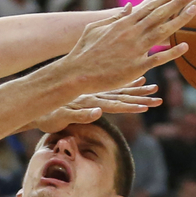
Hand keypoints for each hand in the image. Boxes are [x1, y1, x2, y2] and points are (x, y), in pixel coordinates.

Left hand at [27, 78, 160, 132]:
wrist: (37, 104)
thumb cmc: (47, 116)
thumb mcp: (62, 117)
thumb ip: (80, 115)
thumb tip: (97, 113)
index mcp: (90, 101)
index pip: (116, 103)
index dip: (133, 105)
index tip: (148, 105)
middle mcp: (94, 97)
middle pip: (122, 96)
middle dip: (140, 97)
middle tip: (158, 98)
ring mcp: (93, 96)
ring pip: (119, 92)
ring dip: (136, 91)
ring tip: (153, 87)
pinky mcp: (89, 97)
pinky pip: (111, 91)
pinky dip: (125, 86)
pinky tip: (138, 79)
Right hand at [60, 0, 195, 94]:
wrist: (77, 72)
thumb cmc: (84, 51)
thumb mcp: (95, 29)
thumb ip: (114, 17)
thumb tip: (129, 6)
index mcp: (122, 24)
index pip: (147, 8)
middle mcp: (131, 34)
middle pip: (159, 15)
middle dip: (177, 2)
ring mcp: (134, 50)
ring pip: (162, 31)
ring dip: (180, 20)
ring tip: (195, 10)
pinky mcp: (136, 67)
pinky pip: (158, 58)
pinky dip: (172, 52)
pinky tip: (185, 45)